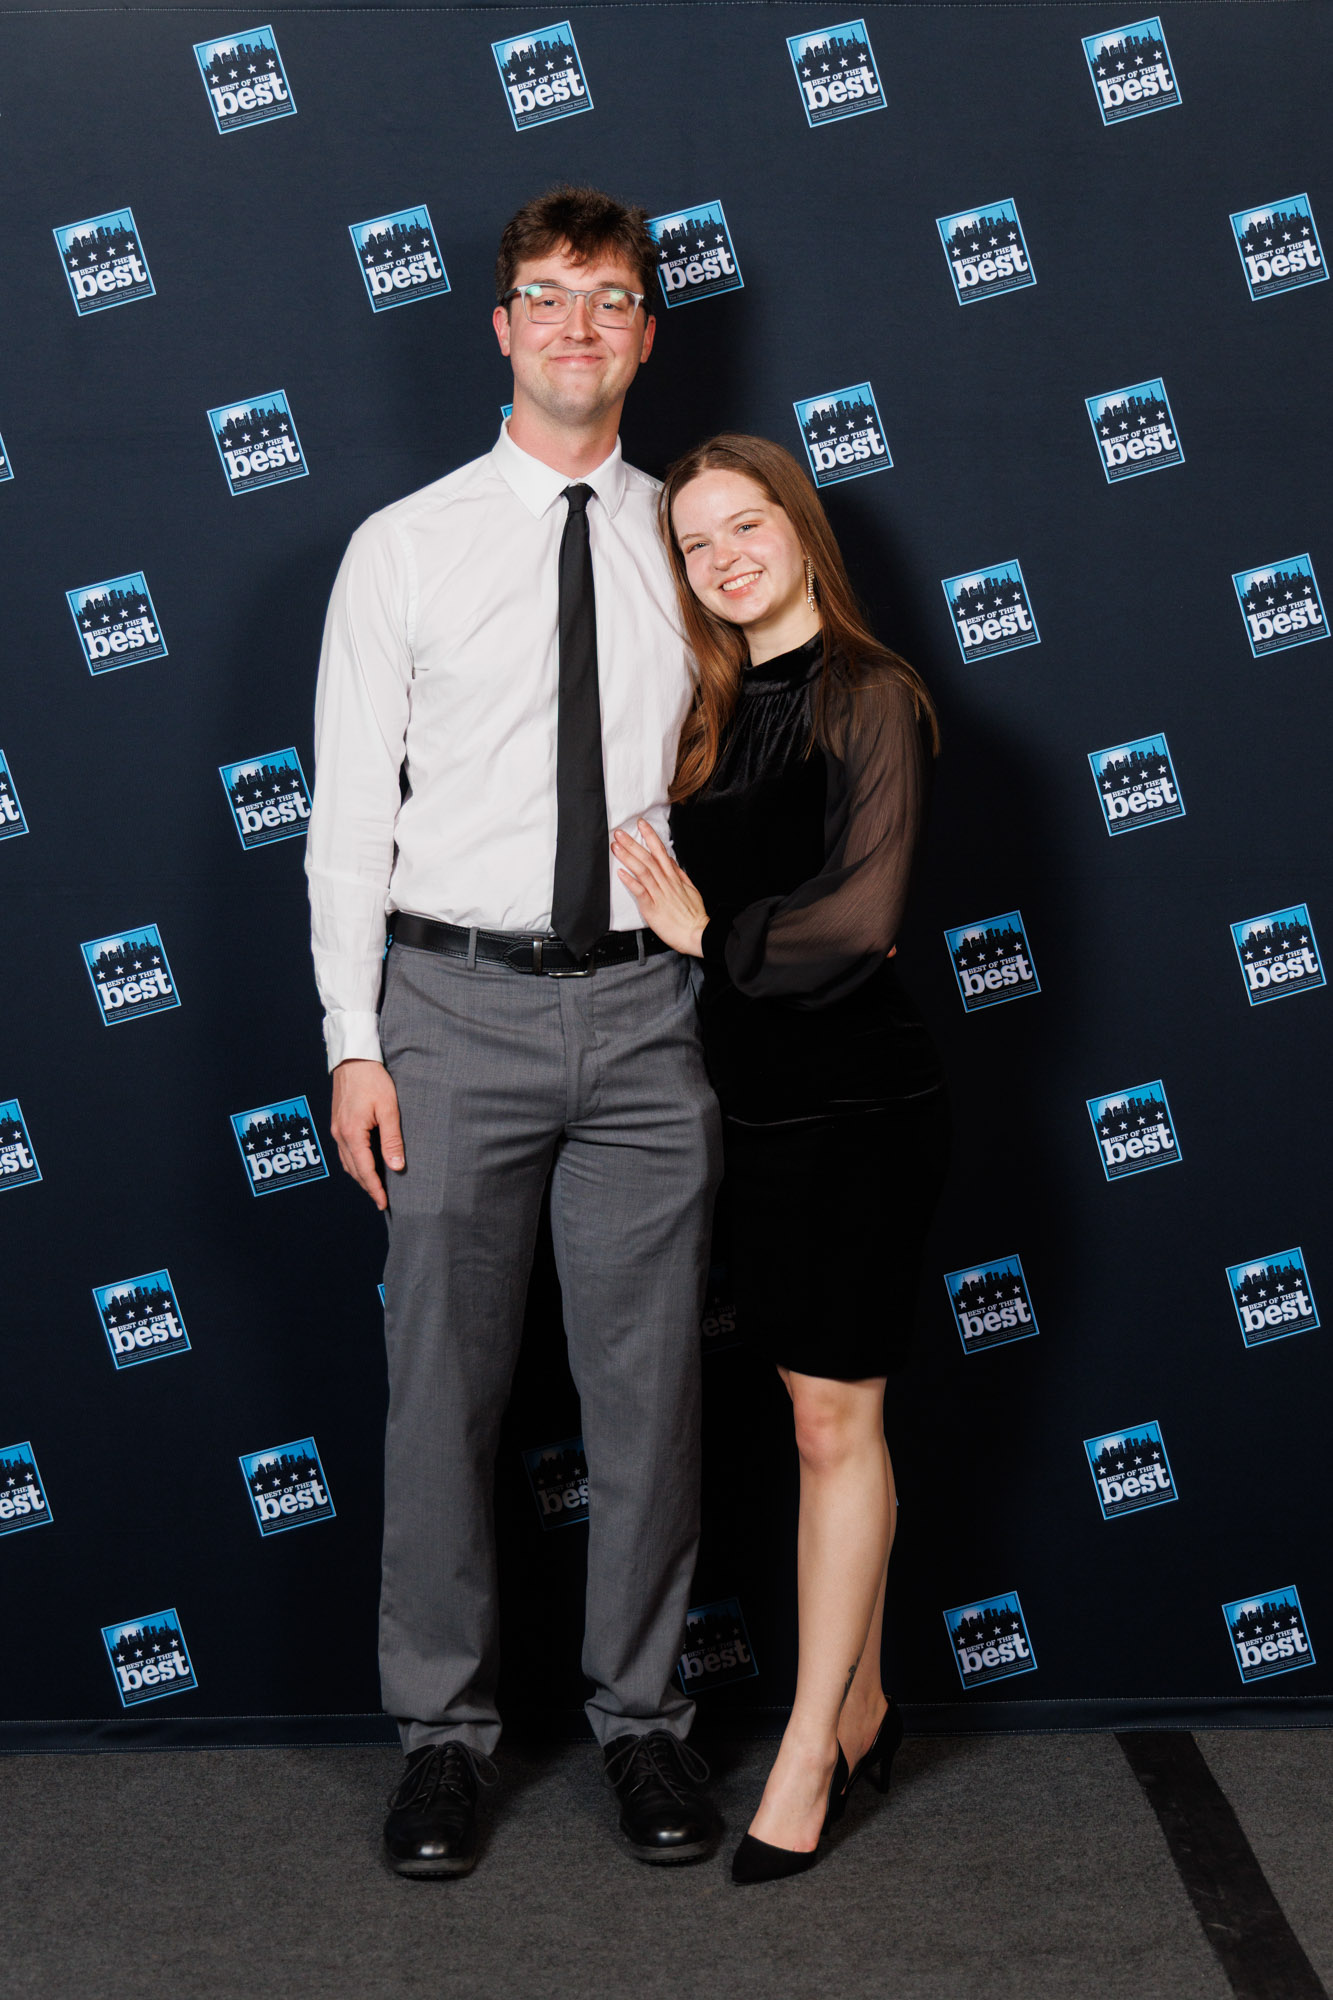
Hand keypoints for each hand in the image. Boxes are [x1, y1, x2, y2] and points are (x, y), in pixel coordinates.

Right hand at [330, 1059, 404, 1210]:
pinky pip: (344, 1151)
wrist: (354, 1058)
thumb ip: (392, 1140)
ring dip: (360, 1176)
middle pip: (353, 1169)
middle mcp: (340, 1134)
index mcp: (352, 1133)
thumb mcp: (389, 1109)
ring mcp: (336, 1128)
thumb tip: (397, 1167)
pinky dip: (354, 1163)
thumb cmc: (373, 1080)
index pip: (364, 1169)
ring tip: (375, 1186)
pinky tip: (365, 1164)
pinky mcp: (337, 1122)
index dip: (374, 1188)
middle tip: (381, 1200)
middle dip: (367, 1186)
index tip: (383, 1203)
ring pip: (347, 1162)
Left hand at [611, 820, 707, 956]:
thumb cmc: (693, 915)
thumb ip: (679, 874)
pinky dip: (631, 881)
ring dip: (628, 857)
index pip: (661, 852)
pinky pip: (640, 892)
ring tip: (616, 847)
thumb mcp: (690, 889)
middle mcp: (666, 883)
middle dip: (633, 843)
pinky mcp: (652, 908)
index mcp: (674, 878)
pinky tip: (621, 873)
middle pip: (648, 858)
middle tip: (620, 833)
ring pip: (643, 871)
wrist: (697, 934)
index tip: (641, 824)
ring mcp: (659, 894)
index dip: (650, 836)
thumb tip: (671, 861)